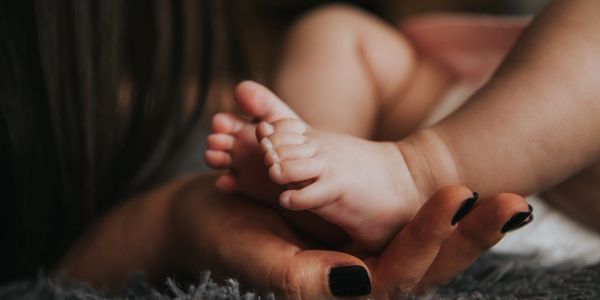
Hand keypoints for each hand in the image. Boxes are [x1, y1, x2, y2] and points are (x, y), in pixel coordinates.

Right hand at [172, 175, 531, 298]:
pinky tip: (469, 199)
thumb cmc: (226, 238)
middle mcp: (358, 285)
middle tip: (514, 203)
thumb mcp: (258, 256)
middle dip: (470, 238)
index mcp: (338, 294)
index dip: (430, 237)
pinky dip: (440, 217)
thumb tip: (362, 281)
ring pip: (426, 252)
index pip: (398, 275)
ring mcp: (363, 263)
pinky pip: (408, 232)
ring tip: (508, 202)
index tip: (458, 195)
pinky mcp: (360, 241)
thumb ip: (303, 280)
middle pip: (427, 268)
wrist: (211, 217)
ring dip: (467, 228)